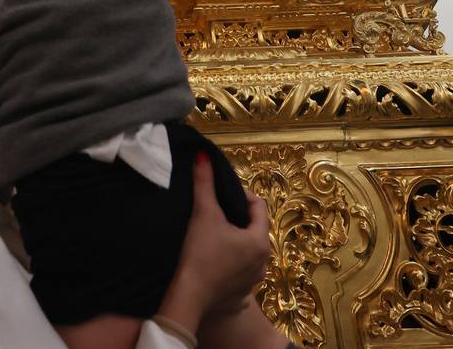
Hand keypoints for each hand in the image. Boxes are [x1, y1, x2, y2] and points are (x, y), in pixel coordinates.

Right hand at [156, 154, 270, 332]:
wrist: (188, 297)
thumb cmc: (200, 252)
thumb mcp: (203, 213)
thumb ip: (204, 183)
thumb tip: (203, 155)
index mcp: (260, 240)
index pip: (259, 206)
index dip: (241, 195)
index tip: (221, 194)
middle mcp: (264, 261)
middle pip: (254, 229)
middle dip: (238, 218)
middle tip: (215, 212)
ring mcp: (254, 281)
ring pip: (249, 251)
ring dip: (236, 241)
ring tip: (214, 234)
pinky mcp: (242, 294)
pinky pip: (242, 272)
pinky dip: (232, 263)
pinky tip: (215, 260)